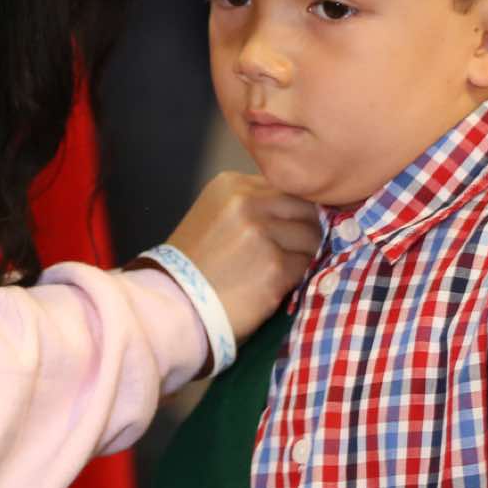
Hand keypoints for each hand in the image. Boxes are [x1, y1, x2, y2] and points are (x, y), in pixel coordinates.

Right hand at [165, 172, 317, 343]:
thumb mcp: (217, 213)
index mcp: (232, 184)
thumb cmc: (196, 262)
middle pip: (305, 208)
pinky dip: (295, 277)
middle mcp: (248, 202)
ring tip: (274, 270)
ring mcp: (261, 233)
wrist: (175, 303)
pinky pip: (307, 264)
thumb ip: (254, 203)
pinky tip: (271, 285)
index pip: (287, 189)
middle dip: (302, 230)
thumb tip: (302, 206)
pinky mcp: (274, 266)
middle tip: (286, 252)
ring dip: (301, 254)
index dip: (292, 212)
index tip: (284, 230)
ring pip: (311, 236)